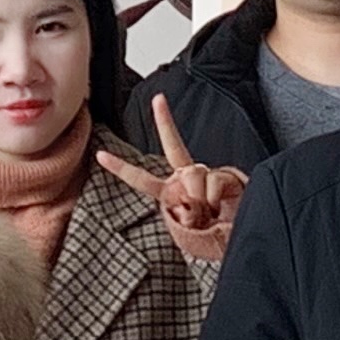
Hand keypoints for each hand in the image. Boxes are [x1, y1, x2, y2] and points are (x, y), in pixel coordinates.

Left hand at [96, 94, 246, 263]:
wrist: (239, 240)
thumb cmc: (212, 238)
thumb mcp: (186, 233)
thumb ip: (180, 215)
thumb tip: (191, 198)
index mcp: (172, 192)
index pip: (141, 179)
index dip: (120, 168)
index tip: (100, 154)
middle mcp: (187, 178)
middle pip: (173, 145)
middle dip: (165, 121)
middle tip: (158, 99)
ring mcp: (207, 176)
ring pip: (193, 175)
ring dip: (199, 202)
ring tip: (209, 218)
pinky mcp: (226, 177)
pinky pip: (212, 183)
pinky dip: (214, 201)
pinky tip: (220, 211)